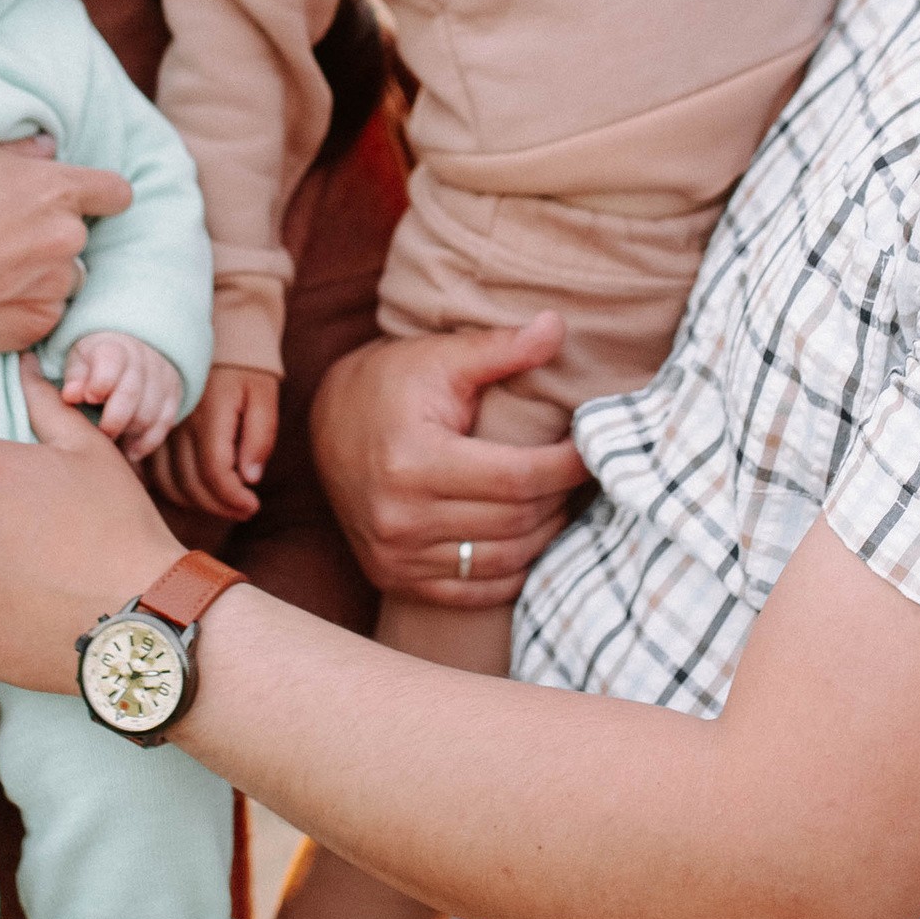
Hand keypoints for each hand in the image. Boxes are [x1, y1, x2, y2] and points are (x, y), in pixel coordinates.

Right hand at [0, 137, 134, 358]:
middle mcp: (65, 236)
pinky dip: (23, 307)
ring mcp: (53, 284)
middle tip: (2, 239)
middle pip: (77, 237)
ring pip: (62, 278)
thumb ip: (17, 149)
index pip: (114, 192)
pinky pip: (44, 312)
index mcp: (56, 189)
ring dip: (39, 275)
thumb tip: (47, 147)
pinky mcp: (36, 324)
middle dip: (50, 237)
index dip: (99, 196)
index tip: (84, 201)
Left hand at [58, 332, 185, 461]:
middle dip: (113, 420)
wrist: (129, 349)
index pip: (112, 363)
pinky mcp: (174, 394)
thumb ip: (75, 378)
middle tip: (100, 435)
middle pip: (132, 393)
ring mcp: (161, 377)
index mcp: (114, 347)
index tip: (89, 399)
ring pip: (150, 413)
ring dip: (129, 434)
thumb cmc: (95, 361)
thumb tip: (71, 396)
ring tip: (112, 443)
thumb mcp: (79, 361)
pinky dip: (147, 442)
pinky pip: (165, 423)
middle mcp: (142, 359)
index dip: (100, 384)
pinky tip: (130, 452)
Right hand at [162, 363, 281, 523]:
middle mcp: (179, 424)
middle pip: (191, 484)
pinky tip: (196, 494)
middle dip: (220, 507)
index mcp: (208, 415)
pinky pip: (154, 473)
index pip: (215, 472)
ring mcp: (161, 428)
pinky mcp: (152, 430)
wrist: (218, 338)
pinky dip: (174, 491)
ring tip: (224, 504)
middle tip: (244, 511)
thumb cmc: (246, 370)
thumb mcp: (264, 395)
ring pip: (169, 484)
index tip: (253, 506)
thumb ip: (262, 436)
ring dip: (197, 504)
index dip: (234, 498)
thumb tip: (250, 478)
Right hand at [310, 320, 585, 604]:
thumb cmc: (391, 384)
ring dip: (543, 534)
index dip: (567, 466)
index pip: (517, 477)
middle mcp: (399, 517)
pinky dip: (512, 571)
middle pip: (515, 521)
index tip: (593, 448)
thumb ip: (501, 347)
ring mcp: (394, 554)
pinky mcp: (393, 577)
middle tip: (581, 473)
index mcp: (413, 461)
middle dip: (560, 497)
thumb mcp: (441, 357)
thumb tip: (557, 326)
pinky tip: (528, 539)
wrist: (326, 424)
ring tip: (559, 501)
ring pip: (502, 560)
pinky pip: (474, 592)